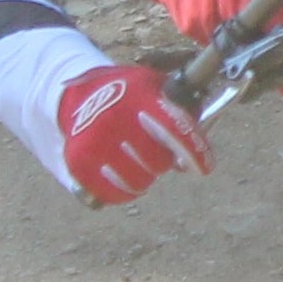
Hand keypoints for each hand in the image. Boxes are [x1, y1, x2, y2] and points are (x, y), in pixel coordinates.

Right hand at [58, 62, 210, 204]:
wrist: (79, 94)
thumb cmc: (128, 95)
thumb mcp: (155, 88)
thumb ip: (180, 116)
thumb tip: (187, 163)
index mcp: (139, 96)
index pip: (174, 128)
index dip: (195, 151)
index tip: (204, 168)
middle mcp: (115, 119)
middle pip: (157, 163)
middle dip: (162, 160)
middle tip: (153, 150)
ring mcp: (94, 142)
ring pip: (137, 183)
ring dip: (143, 177)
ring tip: (135, 160)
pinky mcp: (79, 162)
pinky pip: (113, 194)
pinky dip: (122, 191)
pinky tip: (121, 176)